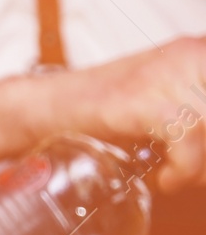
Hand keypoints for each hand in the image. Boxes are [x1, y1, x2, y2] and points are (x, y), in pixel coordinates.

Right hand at [48, 37, 205, 190]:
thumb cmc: (100, 113)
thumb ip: (191, 119)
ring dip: (202, 166)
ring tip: (181, 179)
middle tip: (196, 177)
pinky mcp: (141, 100)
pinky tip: (168, 180)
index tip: (202, 166)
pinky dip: (185, 166)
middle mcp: (191, 56)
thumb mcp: (160, 105)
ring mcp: (167, 75)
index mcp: (199, 55)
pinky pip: (187, 134)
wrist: (44, 107)